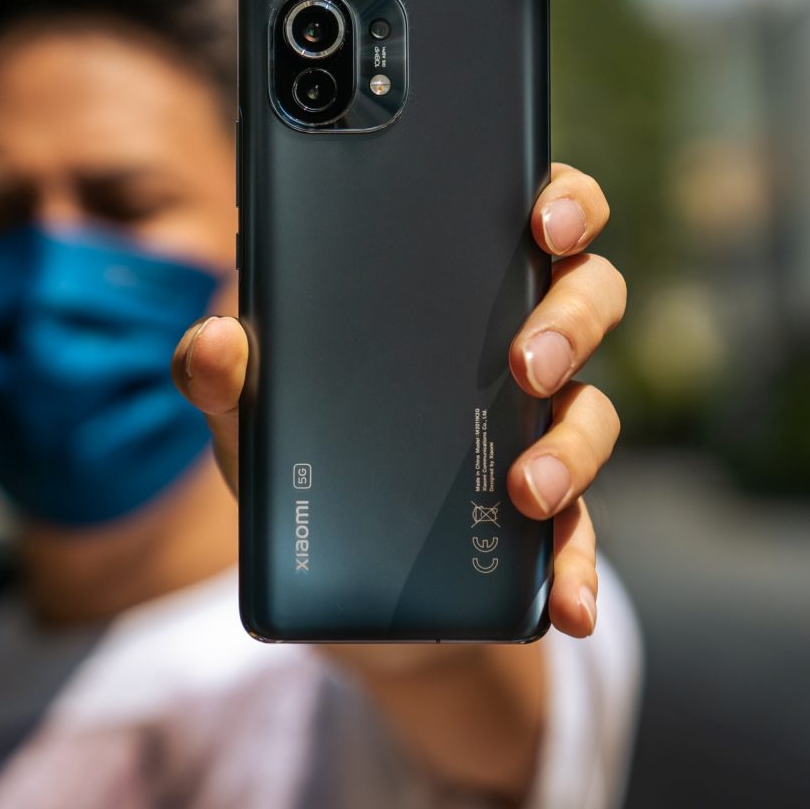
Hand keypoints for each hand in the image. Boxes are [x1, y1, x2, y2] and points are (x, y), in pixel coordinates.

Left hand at [173, 162, 623, 637]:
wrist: (318, 566)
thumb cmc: (293, 445)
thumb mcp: (247, 407)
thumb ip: (222, 369)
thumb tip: (216, 341)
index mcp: (455, 283)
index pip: (536, 212)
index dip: (562, 200)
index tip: (544, 219)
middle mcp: (515, 341)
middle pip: (589, 296)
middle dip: (571, 322)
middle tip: (527, 360)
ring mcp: (535, 429)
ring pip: (593, 411)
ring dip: (574, 447)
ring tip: (528, 488)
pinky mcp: (539, 515)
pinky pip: (579, 534)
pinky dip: (581, 572)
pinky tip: (568, 608)